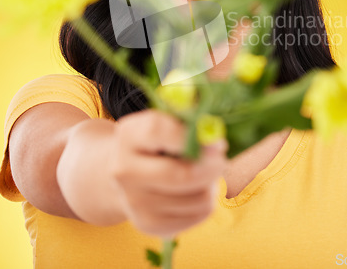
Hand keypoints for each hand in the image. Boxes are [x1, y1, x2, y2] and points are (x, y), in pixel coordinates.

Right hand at [109, 109, 227, 236]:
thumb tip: (214, 137)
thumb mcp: (167, 121)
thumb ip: (189, 122)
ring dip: (211, 183)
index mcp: (128, 135)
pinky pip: (198, 215)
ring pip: (197, 198)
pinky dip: (206, 201)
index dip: (192, 135)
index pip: (157, 131)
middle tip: (222, 159)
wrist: (127, 171)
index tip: (216, 140)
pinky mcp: (149, 225)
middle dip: (212, 167)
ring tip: (206, 172)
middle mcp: (124, 171)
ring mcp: (134, 202)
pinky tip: (197, 189)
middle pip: (180, 175)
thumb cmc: (158, 141)